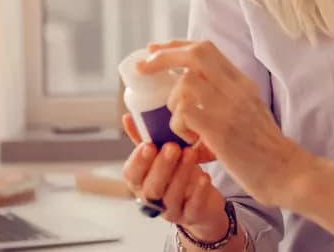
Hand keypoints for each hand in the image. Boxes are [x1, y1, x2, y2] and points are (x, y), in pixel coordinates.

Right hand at [121, 115, 228, 238]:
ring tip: (191, 153)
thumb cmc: (177, 174)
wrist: (201, 202)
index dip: (138, 161)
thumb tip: (128, 118)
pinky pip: (193, 206)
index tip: (149, 145)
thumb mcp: (160, 156)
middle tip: (172, 147)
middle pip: (151, 186)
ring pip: (171, 196)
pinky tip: (204, 177)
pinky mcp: (191, 216)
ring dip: (181, 173)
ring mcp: (172, 210)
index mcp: (141, 182)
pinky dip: (199, 192)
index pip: (132, 174)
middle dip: (161, 166)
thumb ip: (144, 139)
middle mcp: (153, 199)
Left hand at [136, 40, 313, 206]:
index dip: (175, 46)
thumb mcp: (250, 109)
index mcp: (242, 82)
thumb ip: (226, 95)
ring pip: (185, 84)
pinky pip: (184, 113)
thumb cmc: (265, 148)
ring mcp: (229, 107)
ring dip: (173, 103)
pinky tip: (190, 140)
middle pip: (195, 54)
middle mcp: (237, 88)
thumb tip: (191, 86)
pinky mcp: (221, 130)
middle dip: (163, 57)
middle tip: (143, 67)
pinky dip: (178, 125)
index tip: (155, 50)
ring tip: (182, 125)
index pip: (205, 49)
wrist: (288, 172)